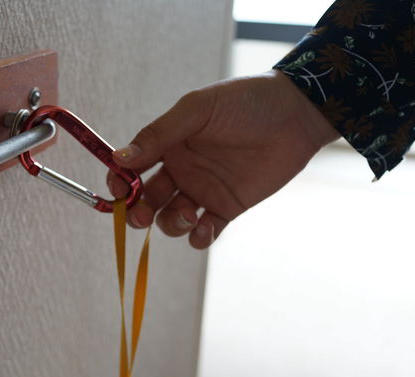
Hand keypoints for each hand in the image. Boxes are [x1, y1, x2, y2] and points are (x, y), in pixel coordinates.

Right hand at [107, 70, 338, 248]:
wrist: (296, 114)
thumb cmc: (246, 102)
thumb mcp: (198, 110)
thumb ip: (159, 134)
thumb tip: (120, 158)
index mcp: (168, 145)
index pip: (131, 169)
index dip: (119, 183)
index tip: (118, 192)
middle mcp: (180, 170)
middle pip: (147, 201)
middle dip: (138, 212)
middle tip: (141, 215)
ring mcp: (203, 191)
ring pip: (171, 219)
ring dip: (170, 225)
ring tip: (187, 216)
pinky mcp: (227, 208)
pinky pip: (204, 231)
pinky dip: (199, 237)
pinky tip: (205, 228)